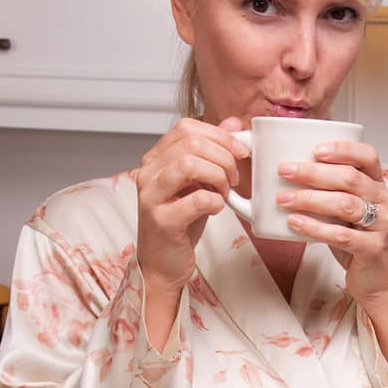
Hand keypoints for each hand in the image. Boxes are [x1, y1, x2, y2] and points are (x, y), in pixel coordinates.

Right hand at [135, 116, 245, 294]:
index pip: (186, 127)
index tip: (239, 152)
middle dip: (223, 157)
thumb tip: (231, 122)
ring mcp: (151, 195)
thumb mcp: (198, 182)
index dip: (219, 135)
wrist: (163, 264)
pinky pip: (197, 199)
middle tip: (233, 178)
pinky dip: (215, 202)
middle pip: (191, 143)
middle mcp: (148, 172)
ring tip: (224, 192)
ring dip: (218, 176)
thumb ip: (212, 151)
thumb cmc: (181, 223)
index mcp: (156, 159)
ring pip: (189, 164)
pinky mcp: (162, 220)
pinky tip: (214, 209)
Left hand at [274, 140, 387, 315]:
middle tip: (284, 170)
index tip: (315, 149)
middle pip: (350, 178)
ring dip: (310, 199)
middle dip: (314, 172)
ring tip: (283, 199)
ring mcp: (382, 225)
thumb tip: (288, 173)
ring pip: (346, 205)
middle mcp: (383, 201)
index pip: (367, 156)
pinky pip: (342, 236)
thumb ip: (327, 191)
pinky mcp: (373, 249)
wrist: (377, 279)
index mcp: (376, 185)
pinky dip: (315, 228)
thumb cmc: (356, 239)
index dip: (343, 149)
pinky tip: (295, 223)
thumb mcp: (344, 211)